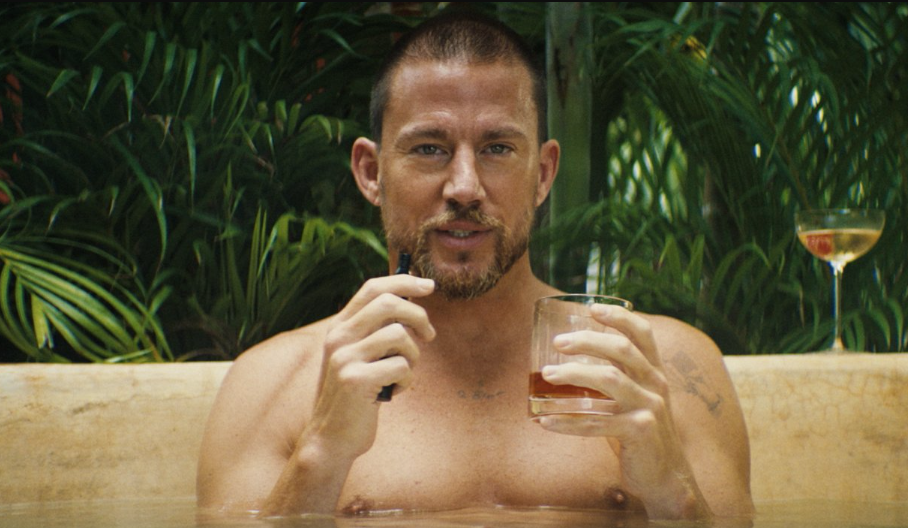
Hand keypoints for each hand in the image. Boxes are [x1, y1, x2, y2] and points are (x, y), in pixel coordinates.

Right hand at [308, 275, 435, 457]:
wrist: (331, 438)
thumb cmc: (356, 396)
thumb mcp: (360, 357)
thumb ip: (376, 331)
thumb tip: (410, 301)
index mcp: (339, 327)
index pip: (372, 289)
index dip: (403, 282)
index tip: (428, 285)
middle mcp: (338, 337)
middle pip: (389, 304)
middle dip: (419, 316)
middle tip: (429, 336)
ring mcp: (345, 358)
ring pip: (399, 336)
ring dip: (413, 357)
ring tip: (402, 375)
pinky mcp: (355, 380)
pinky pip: (401, 367)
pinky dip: (407, 381)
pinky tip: (393, 392)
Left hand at [537, 304, 710, 518]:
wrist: (666, 477)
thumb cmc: (641, 433)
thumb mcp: (636, 399)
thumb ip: (616, 379)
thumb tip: (572, 363)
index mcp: (655, 373)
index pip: (643, 334)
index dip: (619, 317)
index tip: (592, 308)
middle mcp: (656, 385)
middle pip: (622, 350)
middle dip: (588, 340)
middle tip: (557, 343)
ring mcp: (650, 407)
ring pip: (610, 379)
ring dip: (574, 373)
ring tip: (547, 375)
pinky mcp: (640, 431)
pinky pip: (597, 423)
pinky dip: (568, 422)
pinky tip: (546, 422)